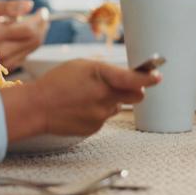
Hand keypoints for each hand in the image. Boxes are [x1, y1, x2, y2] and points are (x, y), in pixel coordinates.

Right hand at [0, 0, 46, 70]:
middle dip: (42, 27)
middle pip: (34, 40)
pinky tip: (22, 35)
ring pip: (33, 48)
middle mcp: (2, 51)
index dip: (40, 19)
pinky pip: (26, 54)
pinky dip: (28, 43)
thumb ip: (9, 6)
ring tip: (33, 23)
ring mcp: (5, 62)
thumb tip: (30, 5)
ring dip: (38, 35)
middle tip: (42, 16)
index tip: (42, 10)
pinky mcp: (8, 67)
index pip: (29, 29)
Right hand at [0, 60, 160, 139]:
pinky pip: (104, 117)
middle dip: (135, 90)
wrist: (37, 107)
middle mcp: (104, 96)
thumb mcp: (81, 66)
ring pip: (117, 106)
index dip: (148, 78)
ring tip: (87, 96)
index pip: (133, 78)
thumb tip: (127, 79)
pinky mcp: (95, 128)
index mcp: (101, 75)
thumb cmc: (57, 82)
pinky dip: (97, 111)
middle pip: (136, 95)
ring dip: (110, 100)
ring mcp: (101, 114)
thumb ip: (107, 71)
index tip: (157, 76)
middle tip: (124, 86)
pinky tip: (81, 107)